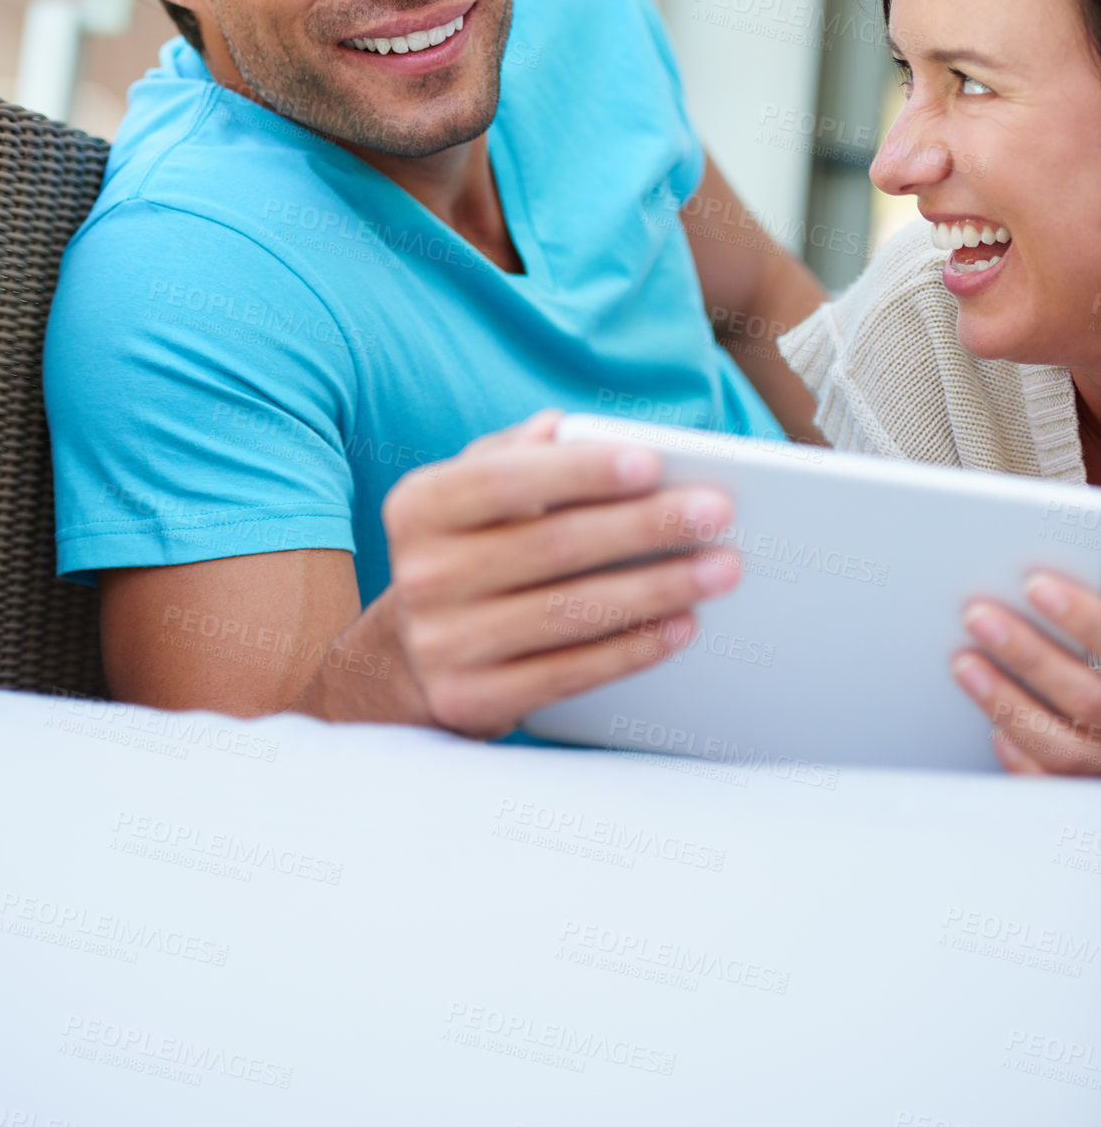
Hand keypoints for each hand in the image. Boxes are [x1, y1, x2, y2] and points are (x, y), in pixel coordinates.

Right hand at [382, 409, 739, 740]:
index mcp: (420, 507)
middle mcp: (422, 574)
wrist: (406, 661)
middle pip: (552, 546)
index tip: (651, 463)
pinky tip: (683, 625)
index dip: (580, 471)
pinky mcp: (474, 700)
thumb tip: (561, 425)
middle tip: (717, 512)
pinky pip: (570, 673)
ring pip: (570, 612)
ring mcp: (444, 643)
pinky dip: (633, 649)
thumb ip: (513, 454)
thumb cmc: (464, 553)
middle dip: (645, 526)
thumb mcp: (467, 495)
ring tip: (721, 569)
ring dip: (657, 589)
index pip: (505, 480)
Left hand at [952, 572, 1100, 775]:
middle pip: (1086, 698)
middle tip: (979, 618)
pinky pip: (1055, 787)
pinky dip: (1023, 761)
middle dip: (1029, 655)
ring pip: (1062, 746)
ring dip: (1006, 703)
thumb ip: (1095, 628)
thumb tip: (1046, 588)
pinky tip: (997, 731)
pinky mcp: (1089, 799)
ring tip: (966, 665)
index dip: (1083, 618)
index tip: (1037, 587)